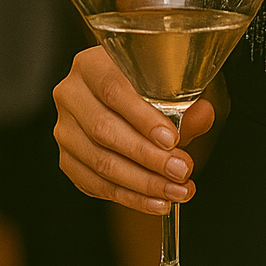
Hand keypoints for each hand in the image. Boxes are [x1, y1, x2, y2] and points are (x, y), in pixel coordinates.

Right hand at [53, 46, 216, 215]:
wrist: (126, 94)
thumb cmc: (149, 84)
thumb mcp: (171, 84)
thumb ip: (186, 101)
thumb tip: (201, 116)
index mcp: (92, 65)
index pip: (113, 90)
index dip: (142, 117)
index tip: (172, 139)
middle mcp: (71, 95)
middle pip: (104, 130)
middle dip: (148, 156)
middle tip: (181, 170)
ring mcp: (65, 129)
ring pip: (100, 162)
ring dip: (143, 183)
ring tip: (176, 190)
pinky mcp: (67, 159)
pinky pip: (95, 184)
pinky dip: (129, 196)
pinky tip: (156, 201)